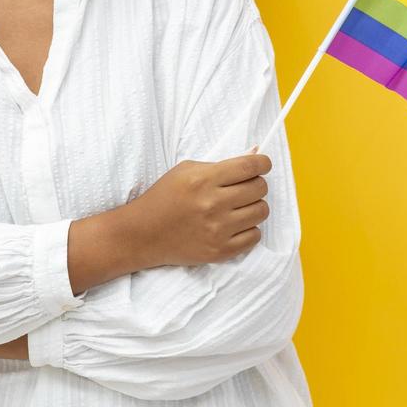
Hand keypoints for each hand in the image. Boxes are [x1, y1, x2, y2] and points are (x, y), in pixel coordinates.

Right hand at [110, 151, 270, 268]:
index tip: (262, 164)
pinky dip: (249, 229)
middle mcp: (213, 204)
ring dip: (254, 206)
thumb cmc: (165, 196)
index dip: (263, 163)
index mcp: (203, 180)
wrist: (143, 233)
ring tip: (239, 207)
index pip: (249, 167)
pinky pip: (255, 237)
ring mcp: (218, 230)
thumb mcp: (186, 170)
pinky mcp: (220, 251)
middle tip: (244, 187)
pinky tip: (235, 225)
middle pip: (259, 188)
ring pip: (261, 212)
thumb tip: (255, 156)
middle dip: (256, 184)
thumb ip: (220, 164)